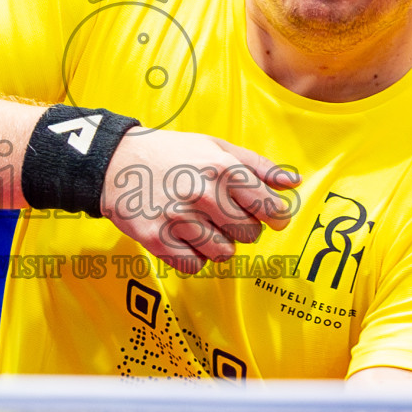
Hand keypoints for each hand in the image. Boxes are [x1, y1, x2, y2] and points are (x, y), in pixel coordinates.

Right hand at [101, 129, 300, 274]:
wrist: (116, 162)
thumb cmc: (172, 154)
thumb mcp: (216, 147)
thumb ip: (258, 166)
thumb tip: (294, 182)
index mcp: (223, 168)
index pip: (269, 208)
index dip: (273, 216)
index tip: (268, 216)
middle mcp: (203, 193)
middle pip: (249, 235)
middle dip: (241, 228)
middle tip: (221, 215)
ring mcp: (178, 217)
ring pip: (223, 254)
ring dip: (217, 244)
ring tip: (200, 225)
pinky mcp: (156, 238)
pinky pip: (193, 265)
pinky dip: (192, 256)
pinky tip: (182, 236)